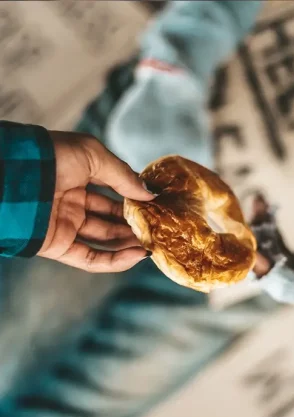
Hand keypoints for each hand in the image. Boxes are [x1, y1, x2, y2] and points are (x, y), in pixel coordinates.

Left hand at [38, 131, 154, 271]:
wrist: (15, 175)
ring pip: (104, 240)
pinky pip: (90, 258)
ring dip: (129, 244)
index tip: (155, 207)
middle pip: (110, 219)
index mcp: (78, 178)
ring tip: (152, 243)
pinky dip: (114, 261)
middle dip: (134, 224)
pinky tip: (136, 255)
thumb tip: (149, 194)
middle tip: (157, 229)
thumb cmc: (52, 157)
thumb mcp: (94, 156)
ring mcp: (65, 225)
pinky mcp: (57, 246)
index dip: (134, 200)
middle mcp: (72, 202)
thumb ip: (124, 176)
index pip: (113, 193)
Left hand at [251, 199, 293, 312]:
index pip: (286, 285)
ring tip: (258, 200)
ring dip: (259, 231)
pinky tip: (265, 206)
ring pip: (269, 259)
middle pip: (269, 272)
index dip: (266, 269)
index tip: (250, 249)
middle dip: (255, 242)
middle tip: (249, 211)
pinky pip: (276, 251)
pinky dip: (269, 231)